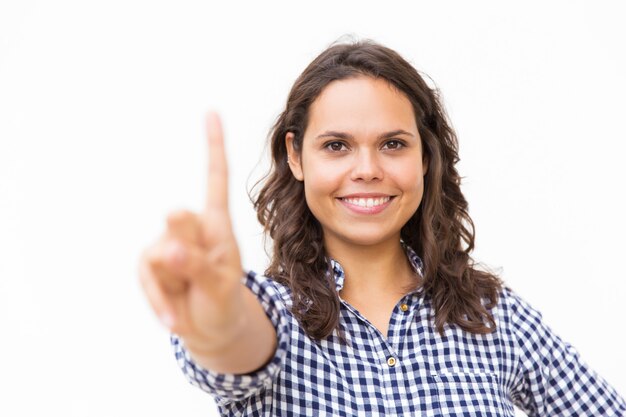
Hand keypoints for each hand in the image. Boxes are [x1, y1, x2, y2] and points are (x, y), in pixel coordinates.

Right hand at [138, 112, 244, 349]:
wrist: (210, 326)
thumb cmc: (223, 298)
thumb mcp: (220, 282)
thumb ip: (196, 262)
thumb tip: (166, 248)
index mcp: (218, 223)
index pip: (215, 179)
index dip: (214, 147)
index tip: (212, 112)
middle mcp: (190, 227)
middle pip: (179, 219)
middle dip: (186, 248)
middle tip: (195, 270)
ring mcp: (166, 245)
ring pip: (161, 254)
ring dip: (177, 282)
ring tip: (191, 294)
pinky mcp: (149, 265)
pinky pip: (148, 278)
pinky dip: (161, 302)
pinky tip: (174, 320)